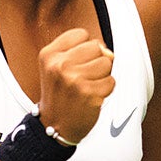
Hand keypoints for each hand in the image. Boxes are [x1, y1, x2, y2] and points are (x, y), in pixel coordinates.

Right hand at [37, 28, 114, 143]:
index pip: (81, 34)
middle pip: (96, 47)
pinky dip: (106, 89)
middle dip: (95, 61)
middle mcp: (59, 65)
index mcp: (49, 55)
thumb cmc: (59, 94)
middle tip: (83, 77)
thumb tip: (108, 52)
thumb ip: (80, 51)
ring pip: (107, 63)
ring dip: (102, 76)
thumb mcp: (56, 67)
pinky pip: (111, 81)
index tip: (76, 63)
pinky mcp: (89, 94)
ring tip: (87, 87)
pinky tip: (92, 97)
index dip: (85, 48)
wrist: (54, 126)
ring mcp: (74, 80)